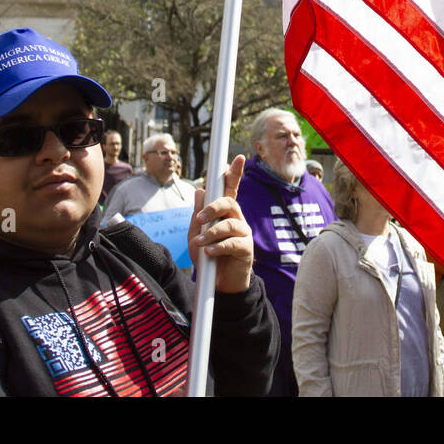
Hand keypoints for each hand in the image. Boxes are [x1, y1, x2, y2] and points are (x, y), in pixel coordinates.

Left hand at [189, 155, 252, 293]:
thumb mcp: (197, 234)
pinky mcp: (246, 249)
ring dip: (212, 233)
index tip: (238, 158)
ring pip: (230, 224)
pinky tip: (209, 253)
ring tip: (200, 243)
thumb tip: (200, 191)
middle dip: (213, 208)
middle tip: (200, 218)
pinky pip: (233, 243)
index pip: (230, 189)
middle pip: (229, 202)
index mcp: (225, 213)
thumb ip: (198, 214)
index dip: (234, 173)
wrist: (218, 285)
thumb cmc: (208, 257)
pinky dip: (218, 247)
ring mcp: (243, 233)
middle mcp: (237, 219)